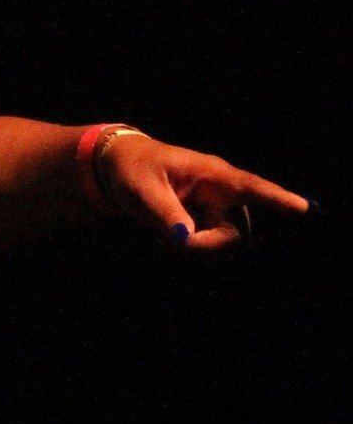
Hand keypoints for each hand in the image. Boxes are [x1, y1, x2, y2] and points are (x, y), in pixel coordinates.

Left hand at [98, 133, 310, 250]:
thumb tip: (186, 238)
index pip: (250, 188)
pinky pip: (211, 250)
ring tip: (163, 241)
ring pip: (227, 246)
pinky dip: (190, 253)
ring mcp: (216, 211)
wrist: (120, 171)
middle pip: (238, 233)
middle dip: (210, 247)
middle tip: (173, 245)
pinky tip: (166, 242)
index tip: (304, 209)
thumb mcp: (143, 190)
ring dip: (198, 253)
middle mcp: (222, 194)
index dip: (278, 199)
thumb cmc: (134, 170)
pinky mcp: (207, 225)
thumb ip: (165, 213)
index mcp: (212, 175)